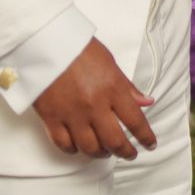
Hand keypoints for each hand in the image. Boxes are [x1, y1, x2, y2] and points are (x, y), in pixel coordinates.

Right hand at [31, 37, 156, 159]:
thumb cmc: (78, 47)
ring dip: (101, 153)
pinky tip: (79, 147)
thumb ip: (127, 86)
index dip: (145, 137)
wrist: (44, 41)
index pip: (135, 121)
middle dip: (125, 152)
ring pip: (90, 148)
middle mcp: (94, 105)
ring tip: (105, 151)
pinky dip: (74, 150)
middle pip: (114, 141)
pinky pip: (65, 145)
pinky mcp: (51, 118)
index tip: (150, 144)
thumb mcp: (109, 62)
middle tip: (129, 153)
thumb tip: (146, 102)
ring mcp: (72, 114)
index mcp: (112, 88)